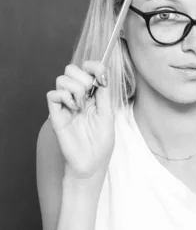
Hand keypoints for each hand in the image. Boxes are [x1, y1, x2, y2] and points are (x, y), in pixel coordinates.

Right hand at [47, 61, 114, 180]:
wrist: (90, 163)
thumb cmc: (100, 143)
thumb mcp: (108, 116)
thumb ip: (104, 94)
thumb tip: (102, 74)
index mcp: (93, 96)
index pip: (89, 70)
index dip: (94, 66)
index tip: (100, 74)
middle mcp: (78, 97)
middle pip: (72, 69)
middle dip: (83, 77)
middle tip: (90, 95)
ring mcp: (66, 104)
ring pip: (62, 78)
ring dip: (75, 88)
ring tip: (81, 106)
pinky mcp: (56, 114)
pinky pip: (52, 94)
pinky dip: (64, 97)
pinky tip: (73, 109)